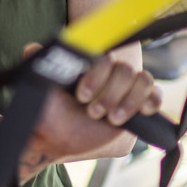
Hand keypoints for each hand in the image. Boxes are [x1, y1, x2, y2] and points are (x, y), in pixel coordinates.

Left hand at [23, 44, 161, 163]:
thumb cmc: (48, 112)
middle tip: (93, 112)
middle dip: (110, 94)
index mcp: (89, 66)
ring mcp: (125, 89)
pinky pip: (155, 95)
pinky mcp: (137, 106)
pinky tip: (142, 111)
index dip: (97, 77)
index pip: (106, 59)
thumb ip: (40, 64)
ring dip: (129, 101)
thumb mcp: (41, 87)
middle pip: (126, 71)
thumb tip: (31, 47)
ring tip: (111, 119)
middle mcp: (109, 75)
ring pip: (143, 81)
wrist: (58, 139)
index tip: (81, 96)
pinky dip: (152, 101)